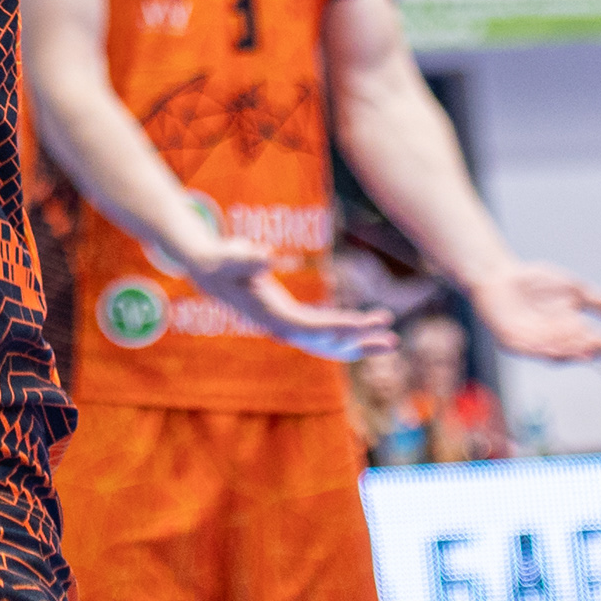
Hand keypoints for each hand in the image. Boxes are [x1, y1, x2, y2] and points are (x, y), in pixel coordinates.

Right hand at [165, 235, 397, 360]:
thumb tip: (268, 255)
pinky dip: (346, 338)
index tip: (364, 324)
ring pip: (329, 344)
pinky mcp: (291, 322)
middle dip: (359, 339)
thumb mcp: (233, 255)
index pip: (311, 328)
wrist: (208, 271)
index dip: (338, 327)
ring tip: (391, 341)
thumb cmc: (222, 260)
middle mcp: (282, 328)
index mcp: (271, 316)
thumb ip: (248, 258)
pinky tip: (365, 337)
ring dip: (360, 344)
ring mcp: (287, 328)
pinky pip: (324, 337)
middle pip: (327, 342)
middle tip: (392, 337)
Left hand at [466, 261, 600, 366]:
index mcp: (577, 330)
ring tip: (584, 349)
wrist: (500, 277)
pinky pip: (531, 351)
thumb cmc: (538, 284)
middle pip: (582, 351)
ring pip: (558, 355)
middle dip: (592, 350)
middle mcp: (560, 342)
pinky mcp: (515, 342)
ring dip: (570, 353)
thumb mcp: (578, 291)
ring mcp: (537, 344)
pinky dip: (542, 351)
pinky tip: (553, 348)